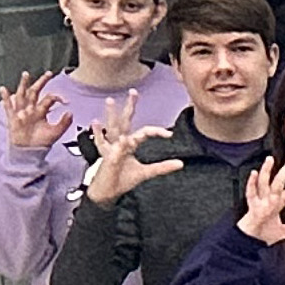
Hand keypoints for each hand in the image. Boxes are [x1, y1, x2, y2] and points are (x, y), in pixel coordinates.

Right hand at [0, 72, 72, 153]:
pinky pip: (8, 106)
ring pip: (22, 95)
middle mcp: (31, 109)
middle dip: (42, 82)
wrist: (29, 151)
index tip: (66, 100)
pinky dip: (6, 98)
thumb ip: (64, 123)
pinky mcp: (13, 118)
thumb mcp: (56, 132)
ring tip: (26, 75)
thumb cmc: (41, 141)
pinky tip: (4, 89)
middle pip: (36, 92)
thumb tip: (71, 112)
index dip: (58, 97)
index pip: (50, 98)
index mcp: (41, 111)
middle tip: (49, 73)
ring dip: (24, 84)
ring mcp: (21, 112)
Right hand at [81, 90, 181, 205]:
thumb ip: (161, 167)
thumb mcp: (146, 173)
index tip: (169, 134)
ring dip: (111, 115)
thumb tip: (180, 164)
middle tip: (133, 92)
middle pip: (125, 122)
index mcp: (129, 144)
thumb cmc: (122, 179)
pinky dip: (111, 140)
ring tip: (109, 101)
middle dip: (129, 107)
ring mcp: (111, 149)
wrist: (108, 193)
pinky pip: (111, 148)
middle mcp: (119, 143)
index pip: (144, 132)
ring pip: (112, 129)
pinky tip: (104, 128)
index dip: (156, 131)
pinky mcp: (107, 158)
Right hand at [237, 159, 284, 245]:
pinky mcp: (252, 208)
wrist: (249, 240)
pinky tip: (253, 174)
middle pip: (278, 181)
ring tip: (270, 159)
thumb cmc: (264, 232)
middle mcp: (268, 199)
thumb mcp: (284, 232)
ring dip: (267, 171)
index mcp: (277, 202)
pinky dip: (251, 184)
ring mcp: (259, 202)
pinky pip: (251, 194)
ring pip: (264, 184)